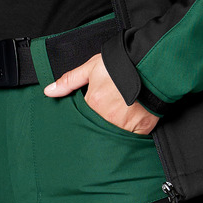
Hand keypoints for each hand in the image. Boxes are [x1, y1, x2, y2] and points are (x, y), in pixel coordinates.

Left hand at [43, 52, 160, 133]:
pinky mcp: (142, 129)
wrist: (153, 64)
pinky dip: (129, 134)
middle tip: (104, 117)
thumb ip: (69, 81)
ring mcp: (125, 125)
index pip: (82, 117)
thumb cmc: (123, 64)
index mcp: (94, 103)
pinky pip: (132, 138)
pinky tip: (129, 125)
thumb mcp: (92, 67)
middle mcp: (108, 117)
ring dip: (112, 131)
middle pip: (97, 128)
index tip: (90, 112)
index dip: (84, 115)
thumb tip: (49, 91)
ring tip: (117, 120)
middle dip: (97, 127)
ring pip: (113, 136)